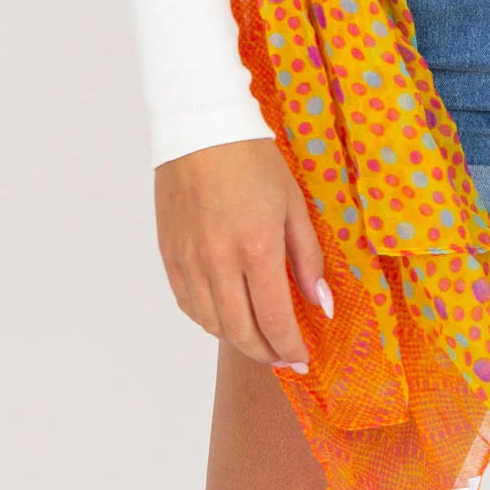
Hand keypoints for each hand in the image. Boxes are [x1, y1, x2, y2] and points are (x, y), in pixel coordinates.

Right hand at [154, 137, 332, 372]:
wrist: (201, 129)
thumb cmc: (254, 161)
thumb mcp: (293, 204)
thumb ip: (307, 258)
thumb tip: (320, 305)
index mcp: (256, 248)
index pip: (274, 320)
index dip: (290, 347)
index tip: (302, 359)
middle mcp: (218, 262)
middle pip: (241, 332)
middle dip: (266, 352)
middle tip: (283, 356)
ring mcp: (189, 261)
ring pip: (212, 324)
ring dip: (238, 340)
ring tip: (259, 338)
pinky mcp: (169, 255)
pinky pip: (188, 305)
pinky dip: (210, 320)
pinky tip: (227, 316)